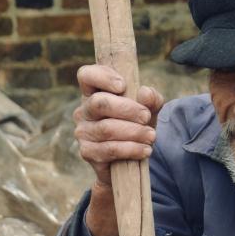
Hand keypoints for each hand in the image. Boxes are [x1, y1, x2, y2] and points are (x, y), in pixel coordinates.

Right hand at [73, 65, 164, 186]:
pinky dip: (131, 149)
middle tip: (146, 116)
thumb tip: (145, 93)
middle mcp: (84, 110)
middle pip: (99, 103)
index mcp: (94, 93)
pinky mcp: (87, 152)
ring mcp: (83, 132)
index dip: (102, 77)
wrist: (130, 160)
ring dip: (134, 132)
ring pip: (107, 128)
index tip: (123, 85)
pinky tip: (145, 150)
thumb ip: (151, 99)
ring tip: (151, 136)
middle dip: (127, 109)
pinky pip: (109, 149)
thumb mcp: (149, 110)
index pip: (86, 75)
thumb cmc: (136, 126)